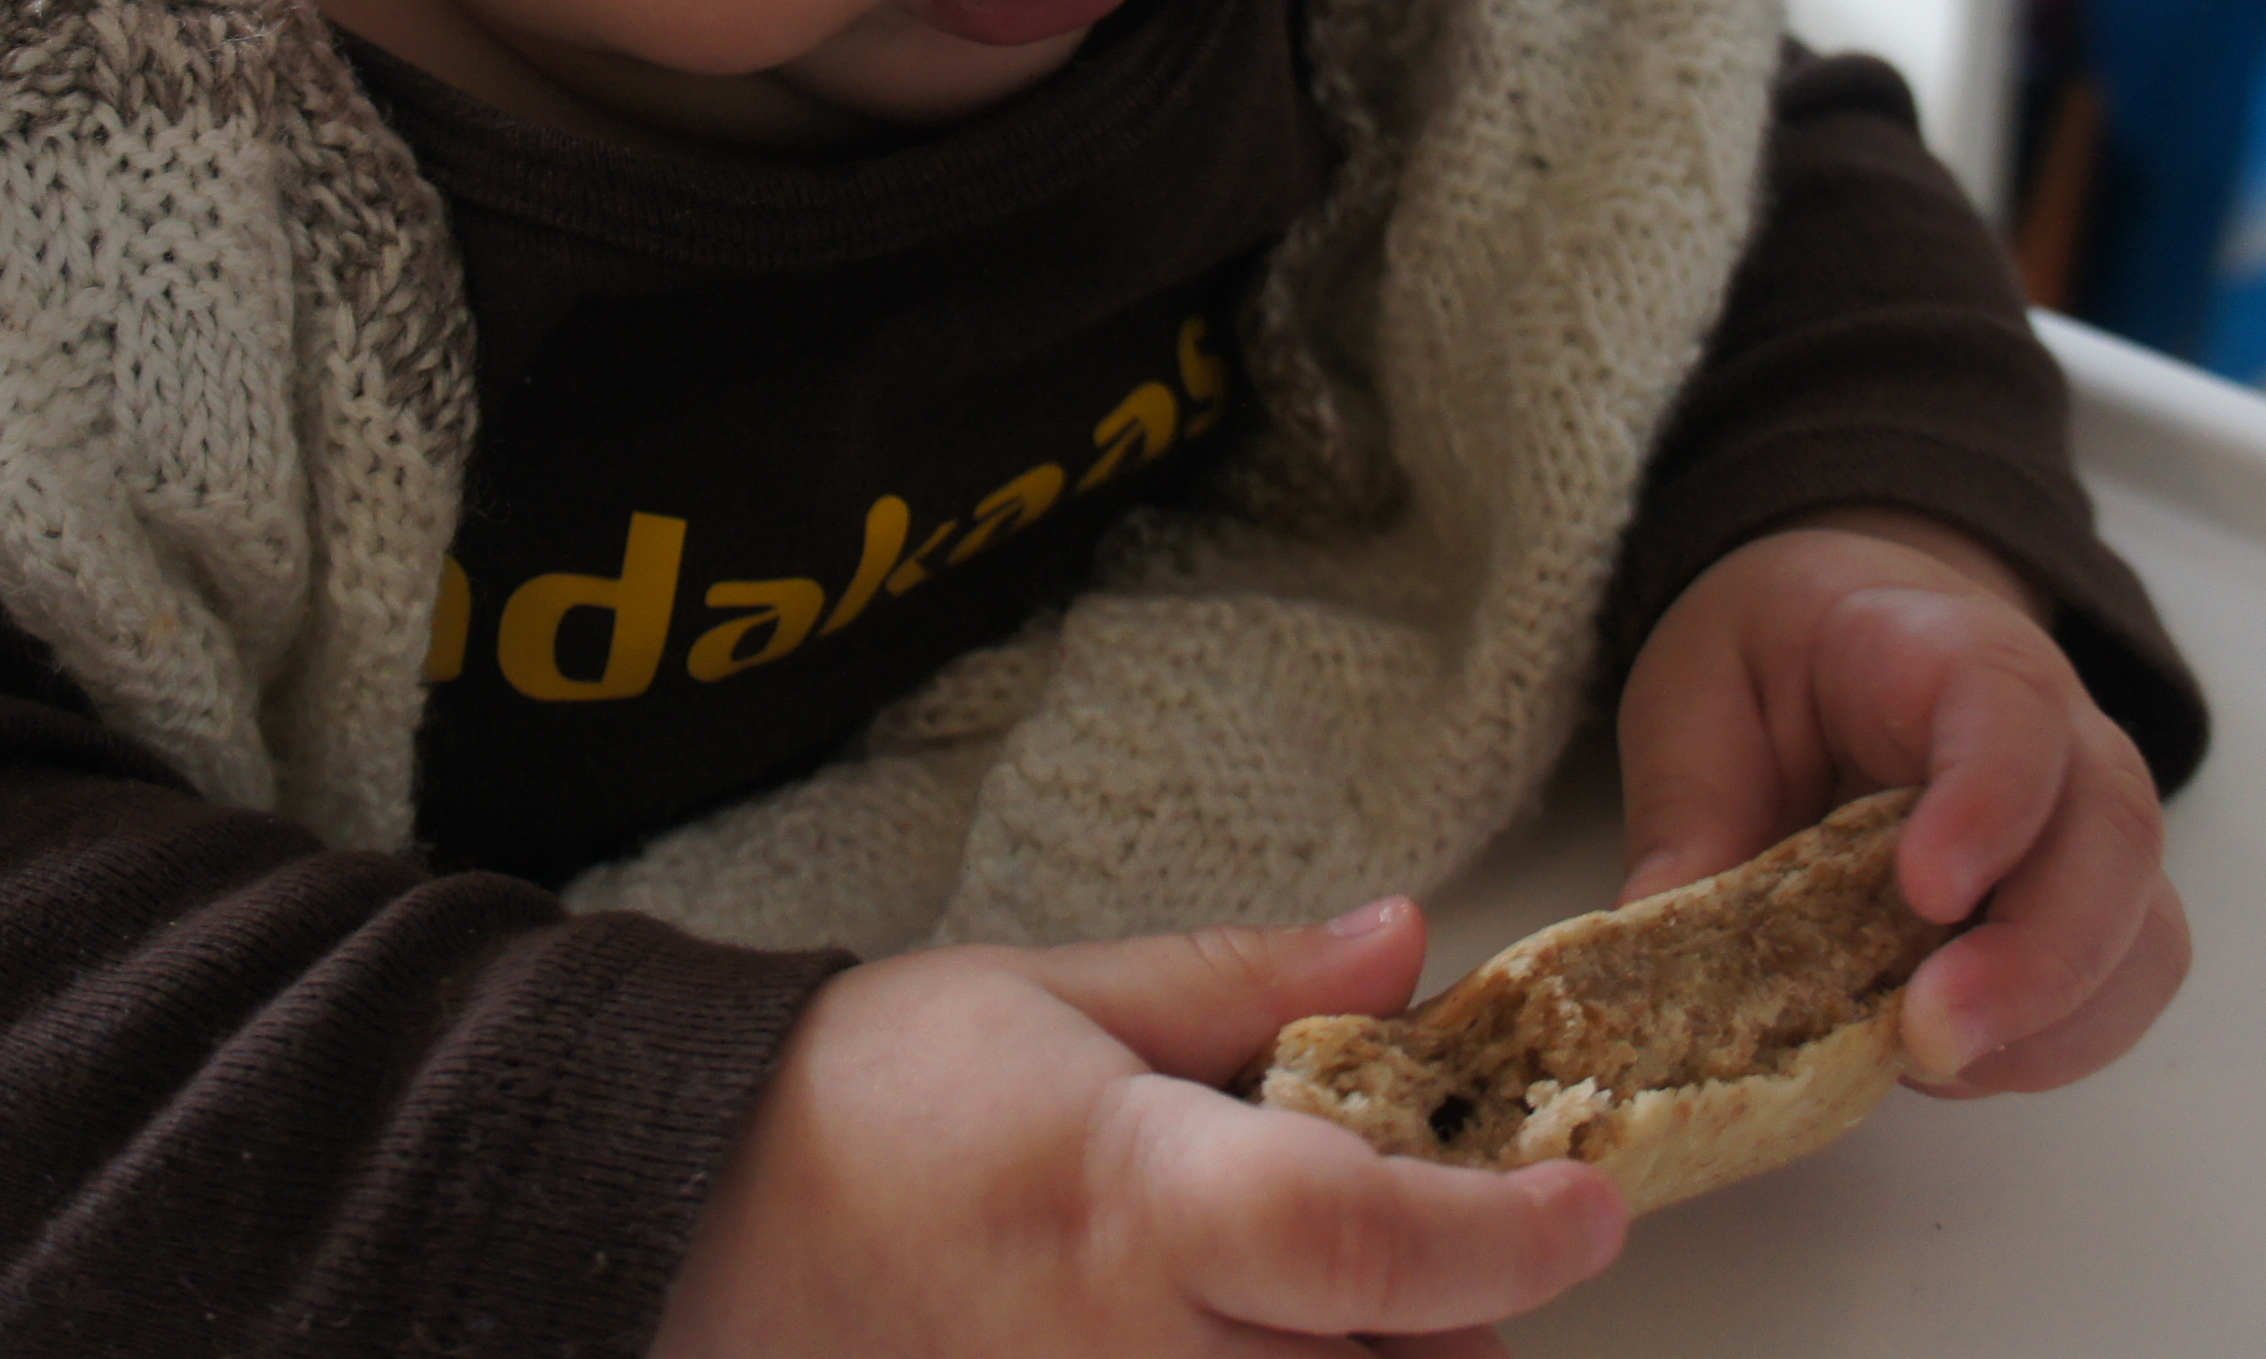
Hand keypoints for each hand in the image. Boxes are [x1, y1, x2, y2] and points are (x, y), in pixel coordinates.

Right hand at [654, 900, 1628, 1358]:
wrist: (678, 1219)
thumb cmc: (860, 1098)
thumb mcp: (1055, 992)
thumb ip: (1246, 984)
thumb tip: (1407, 947)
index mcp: (1136, 1204)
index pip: (1376, 1244)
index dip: (1511, 1234)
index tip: (1587, 1198)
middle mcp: (1131, 1356)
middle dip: (1456, 1317)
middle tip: (1437, 1227)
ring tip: (1322, 1297)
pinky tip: (1247, 1343)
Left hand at [1613, 509, 2186, 1097]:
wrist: (1851, 630)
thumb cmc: (1779, 657)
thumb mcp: (1696, 694)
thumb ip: (1687, 803)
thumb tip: (1655, 928)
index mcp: (1949, 650)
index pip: (2011, 707)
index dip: (1989, 802)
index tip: (1928, 892)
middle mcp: (2060, 736)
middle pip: (2113, 838)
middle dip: (2037, 958)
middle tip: (1930, 1034)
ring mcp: (2091, 830)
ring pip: (2140, 934)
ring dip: (2049, 1023)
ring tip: (1926, 1061)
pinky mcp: (2092, 913)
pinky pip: (2117, 994)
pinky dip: (2046, 1048)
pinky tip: (1943, 1058)